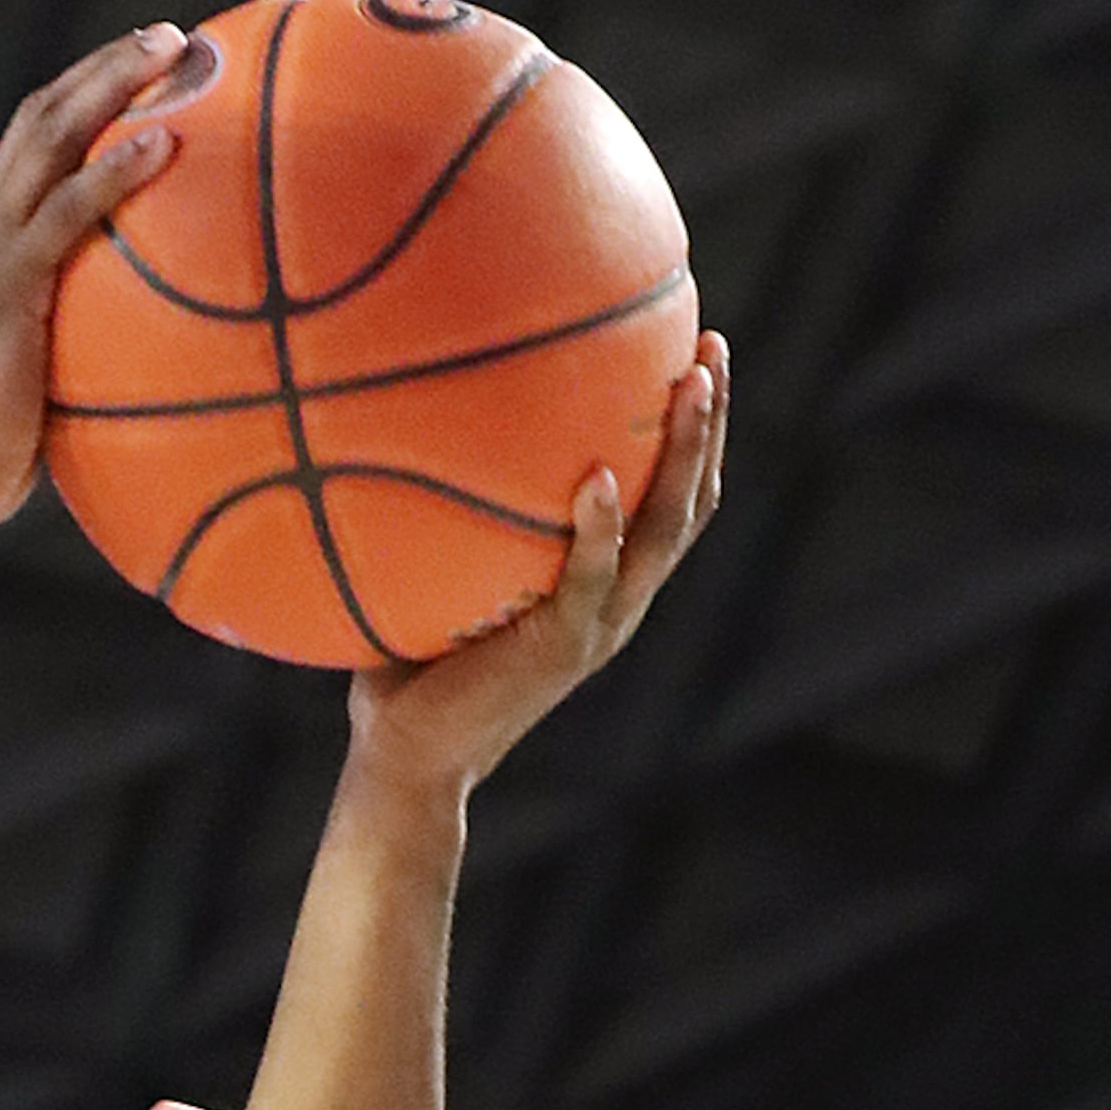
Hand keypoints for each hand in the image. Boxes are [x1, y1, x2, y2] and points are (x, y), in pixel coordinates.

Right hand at [0, 29, 222, 556]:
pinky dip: (117, 171)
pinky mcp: (3, 292)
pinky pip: (68, 212)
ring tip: (173, 52)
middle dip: (104, 67)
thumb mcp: (34, 385)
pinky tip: (167, 142)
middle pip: (41, 119)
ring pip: (50, 139)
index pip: (29, 149)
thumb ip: (76, 349)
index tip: (138, 71)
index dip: (81, 99)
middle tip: (169, 37)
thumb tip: (144, 362)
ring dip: (112, 85)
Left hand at [341, 335, 729, 802]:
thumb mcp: (438, 578)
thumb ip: (444, 515)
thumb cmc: (410, 671)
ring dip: (685, 456)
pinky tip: (600, 478)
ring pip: (665, 530)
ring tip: (692, 386)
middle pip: (689, 501)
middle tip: (712, 346)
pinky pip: (592, 577)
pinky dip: (602, 529)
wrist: (406, 763)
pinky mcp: (564, 648)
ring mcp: (598, 625)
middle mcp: (616, 602)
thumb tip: (398, 417)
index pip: (666, 500)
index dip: (692, 434)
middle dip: (708, 424)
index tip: (693, 355)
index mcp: (601, 586)